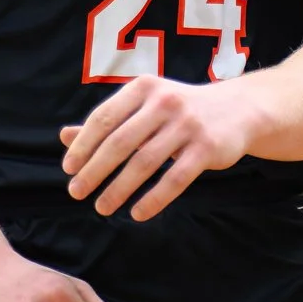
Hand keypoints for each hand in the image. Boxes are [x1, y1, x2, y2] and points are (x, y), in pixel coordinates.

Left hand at [61, 76, 255, 221]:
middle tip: (77, 192)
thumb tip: (64, 137)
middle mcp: (165, 102)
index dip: (83, 145)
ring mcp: (188, 124)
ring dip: (119, 189)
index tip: (68, 169)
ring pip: (145, 163)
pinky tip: (137, 213)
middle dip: (95, 170)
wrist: (238, 108)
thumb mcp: (145, 106)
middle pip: (120, 142)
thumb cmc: (180, 109)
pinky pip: (175, 178)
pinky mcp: (207, 147)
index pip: (104, 117)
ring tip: (102, 207)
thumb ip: (108, 122)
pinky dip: (154, 199)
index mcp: (145, 88)